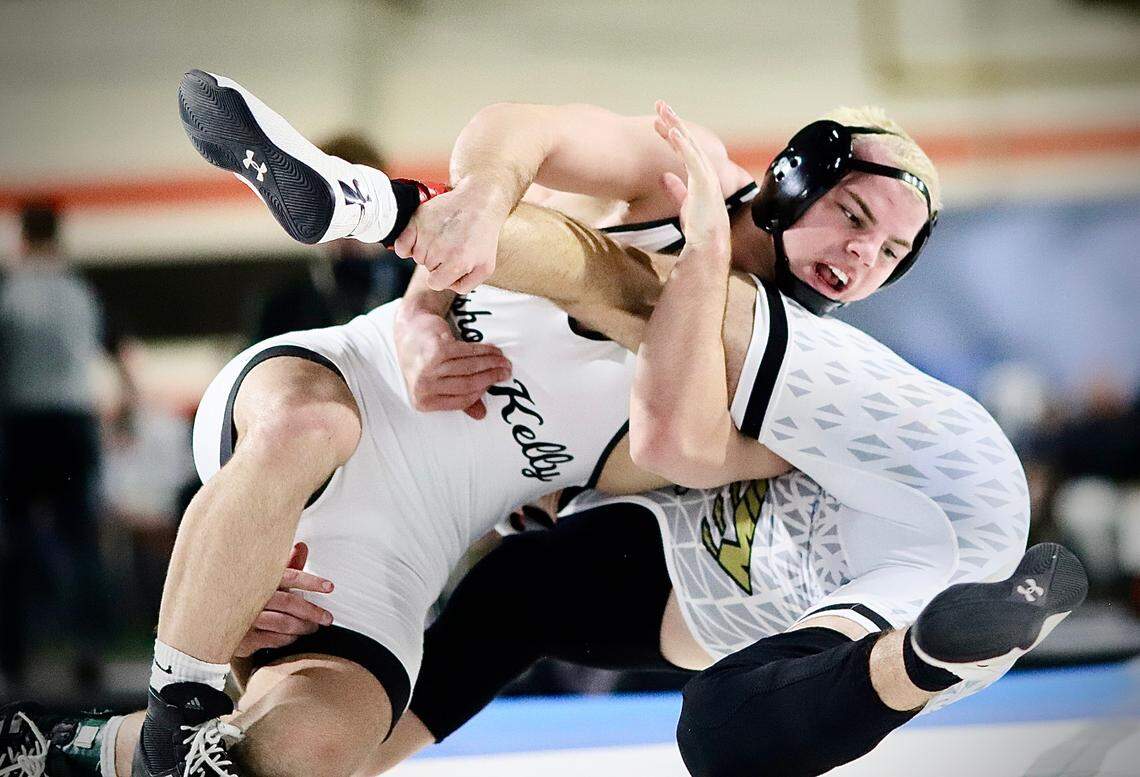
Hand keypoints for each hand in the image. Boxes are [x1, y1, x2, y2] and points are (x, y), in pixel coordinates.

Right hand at [234, 542, 334, 657]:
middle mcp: (251, 597)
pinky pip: (273, 639)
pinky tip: (293, 637)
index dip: (311, 581)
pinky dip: (287, 639)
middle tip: (327, 618)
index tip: (329, 587)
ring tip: (312, 628)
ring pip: (283, 623)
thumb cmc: (247, 596)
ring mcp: (244, 618)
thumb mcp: (265, 578)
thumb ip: (287, 565)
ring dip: (302, 627)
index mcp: (260, 578)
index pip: (290, 576)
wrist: (212, 618)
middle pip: (290, 603)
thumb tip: (302, 547)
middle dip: (313, 611)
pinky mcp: (241, 638)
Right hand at [392, 180, 508, 293]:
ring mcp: (427, 234)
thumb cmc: (482, 234)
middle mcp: (440, 250)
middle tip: (452, 245)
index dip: (443, 276)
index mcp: (457, 263)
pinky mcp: (418, 220)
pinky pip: (401, 245)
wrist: (479, 203)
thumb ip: (466, 285)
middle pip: (426, 267)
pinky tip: (420, 240)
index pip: (435, 283)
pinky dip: (406, 245)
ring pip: (416, 255)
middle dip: (438, 261)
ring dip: (426, 250)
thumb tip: (447, 285)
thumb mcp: (485, 267)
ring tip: (444, 237)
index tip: (451, 264)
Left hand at [394, 302, 511, 419]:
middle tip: (506, 372)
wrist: (409, 330)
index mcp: (422, 401)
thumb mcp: (438, 383)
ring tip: (503, 360)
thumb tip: (481, 415)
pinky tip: (494, 350)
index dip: (482, 391)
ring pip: (470, 367)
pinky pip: (468, 352)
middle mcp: (423, 387)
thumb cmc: (425, 360)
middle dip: (491, 377)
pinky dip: (484, 351)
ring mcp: (428, 368)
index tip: (495, 383)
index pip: (461, 400)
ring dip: (491, 363)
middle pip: (467, 384)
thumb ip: (458, 399)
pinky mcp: (436, 350)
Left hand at [653, 101, 730, 254]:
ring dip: (676, 126)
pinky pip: (692, 159)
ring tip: (663, 111)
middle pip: (687, 140)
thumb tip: (664, 177)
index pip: (683, 149)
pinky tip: (673, 132)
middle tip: (659, 105)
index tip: (657, 124)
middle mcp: (704, 171)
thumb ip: (675, 189)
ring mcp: (706, 175)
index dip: (671, 135)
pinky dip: (683, 145)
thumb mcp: (683, 204)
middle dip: (673, 121)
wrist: (709, 242)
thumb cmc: (698, 226)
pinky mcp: (704, 182)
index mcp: (698, 176)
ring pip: (689, 144)